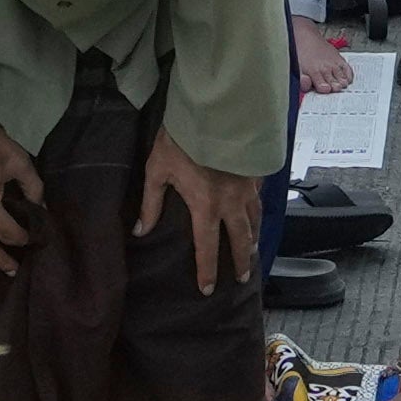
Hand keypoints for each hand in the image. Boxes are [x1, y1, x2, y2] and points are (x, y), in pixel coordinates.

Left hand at [138, 140, 254, 297]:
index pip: (207, 248)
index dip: (207, 271)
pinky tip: (257, 211)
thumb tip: (140, 231)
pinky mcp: (255, 171)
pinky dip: (258, 209)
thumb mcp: (158, 170)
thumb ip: (151, 203)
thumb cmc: (182, 140)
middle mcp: (230, 203)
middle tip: (242, 277)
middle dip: (241, 261)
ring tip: (252, 249)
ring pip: (255, 219)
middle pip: (240, 239)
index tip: (207, 290)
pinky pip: (259, 196)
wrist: (215, 111)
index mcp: (205, 207)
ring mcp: (247, 187)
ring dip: (253, 237)